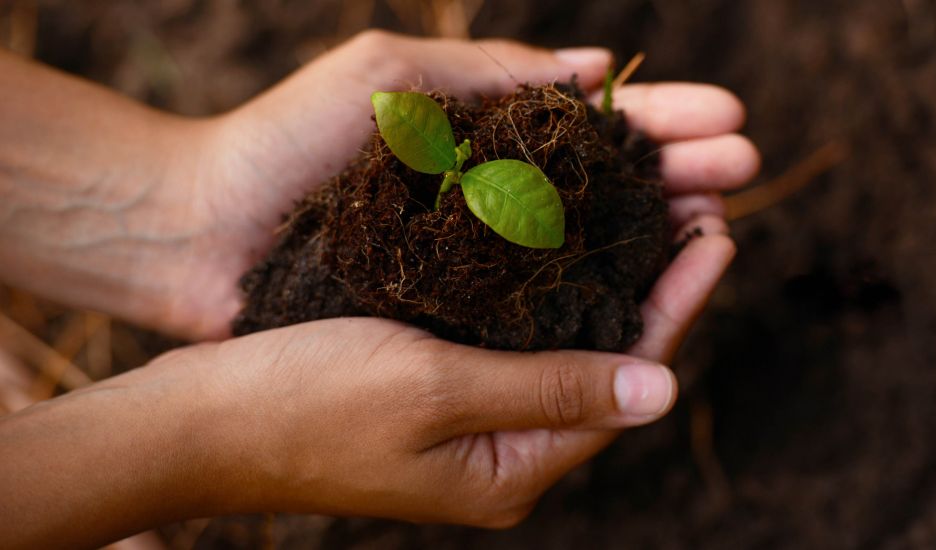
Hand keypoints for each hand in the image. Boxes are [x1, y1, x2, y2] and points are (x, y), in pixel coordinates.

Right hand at [0, 215, 732, 547]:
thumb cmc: (305, 404)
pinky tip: (569, 247)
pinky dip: (553, 295)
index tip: (717, 236)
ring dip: (610, 287)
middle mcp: (505, 459)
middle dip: (656, 292)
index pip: (628, 382)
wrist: (196, 425)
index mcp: (514, 472)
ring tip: (650, 219)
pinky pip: (520, 345)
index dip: (678, 307)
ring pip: (567, 351)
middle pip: (608, 367)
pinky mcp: (443, 402)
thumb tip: (665, 394)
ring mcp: (474, 432)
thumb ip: (551, 390)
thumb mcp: (437, 391)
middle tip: (696, 212)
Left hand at [164, 32, 757, 339]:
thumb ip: (494, 73)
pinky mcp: (461, 322)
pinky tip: (652, 293)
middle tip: (749, 168)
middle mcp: (497, 203)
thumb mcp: (391, 77)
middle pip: (613, 189)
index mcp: (487, 136)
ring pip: (594, 251)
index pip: (598, 128)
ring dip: (662, 236)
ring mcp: (483, 266)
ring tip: (723, 223)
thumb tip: (598, 67)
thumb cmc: (284, 143)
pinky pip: (546, 313)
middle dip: (685, 174)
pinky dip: (603, 302)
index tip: (732, 119)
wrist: (197, 232)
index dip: (667, 122)